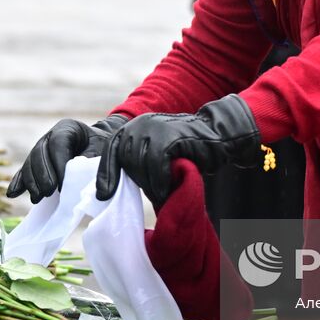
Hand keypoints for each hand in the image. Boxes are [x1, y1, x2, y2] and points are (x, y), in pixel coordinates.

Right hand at [7, 114, 128, 203]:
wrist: (98, 146)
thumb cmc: (102, 147)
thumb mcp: (103, 149)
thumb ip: (93, 160)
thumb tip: (84, 177)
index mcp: (67, 128)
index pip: (58, 143)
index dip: (59, 163)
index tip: (64, 185)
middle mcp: (50, 135)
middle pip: (39, 152)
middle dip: (42, 174)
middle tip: (48, 192)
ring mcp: (41, 148)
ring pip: (30, 162)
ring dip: (31, 182)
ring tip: (37, 198)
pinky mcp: (36, 162)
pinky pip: (24, 171)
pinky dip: (19, 182)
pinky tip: (13, 193)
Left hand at [96, 94, 259, 205]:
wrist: (216, 137)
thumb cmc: (185, 152)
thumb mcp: (155, 156)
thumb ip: (138, 165)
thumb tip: (115, 191)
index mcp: (133, 128)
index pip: (112, 151)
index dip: (107, 174)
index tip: (104, 196)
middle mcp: (139, 124)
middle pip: (126, 160)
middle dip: (139, 181)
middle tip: (155, 192)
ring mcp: (154, 127)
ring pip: (140, 162)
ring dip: (150, 183)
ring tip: (162, 191)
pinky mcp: (168, 135)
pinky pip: (156, 162)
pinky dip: (160, 179)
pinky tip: (167, 187)